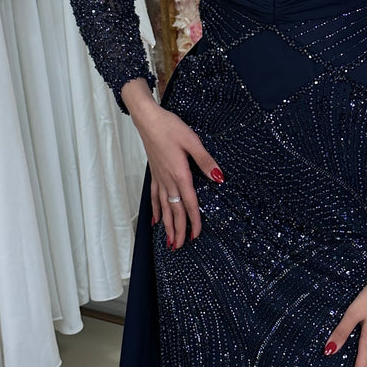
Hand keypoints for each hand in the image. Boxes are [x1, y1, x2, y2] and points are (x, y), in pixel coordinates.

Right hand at [121, 77, 223, 247]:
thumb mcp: (193, 141)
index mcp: (179, 174)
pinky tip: (155, 220)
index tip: (196, 235)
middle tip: (180, 247)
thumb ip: (205, 161)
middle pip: (174, 210)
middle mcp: (167, 180)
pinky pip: (154, 196)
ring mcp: (159, 178)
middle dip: (177, 230)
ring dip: (167, 225)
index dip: (193, 221)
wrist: (148, 119)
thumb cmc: (170, 127)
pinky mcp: (154, 173)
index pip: (189, 203)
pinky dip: (155, 210)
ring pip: (163, 207)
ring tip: (169, 241)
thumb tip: (219, 177)